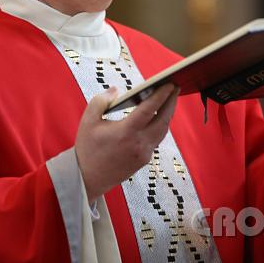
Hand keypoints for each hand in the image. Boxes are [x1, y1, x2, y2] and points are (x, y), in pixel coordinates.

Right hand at [75, 83, 178, 202]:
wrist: (87, 178)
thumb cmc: (87, 148)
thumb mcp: (88, 120)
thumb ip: (101, 101)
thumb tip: (116, 90)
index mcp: (126, 133)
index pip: (149, 110)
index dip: (161, 95)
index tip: (170, 83)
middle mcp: (139, 144)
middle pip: (163, 120)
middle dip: (171, 102)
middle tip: (176, 87)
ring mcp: (144, 154)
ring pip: (162, 130)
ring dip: (167, 114)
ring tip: (169, 99)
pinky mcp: (144, 160)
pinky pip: (156, 139)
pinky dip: (159, 125)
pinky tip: (158, 117)